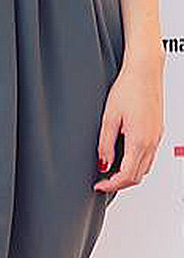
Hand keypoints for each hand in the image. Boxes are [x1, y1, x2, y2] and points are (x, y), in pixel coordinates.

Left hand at [94, 60, 161, 193]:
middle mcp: (152, 141)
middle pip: (138, 176)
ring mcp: (157, 137)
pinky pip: (149, 156)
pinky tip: (124, 158)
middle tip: (102, 182)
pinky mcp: (158, 132)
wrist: (145, 72)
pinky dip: (137, 163)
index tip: (99, 185)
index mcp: (139, 140)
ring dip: (129, 174)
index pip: (127, 175)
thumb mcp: (109, 118)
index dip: (111, 185)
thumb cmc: (128, 88)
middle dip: (119, 183)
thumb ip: (105, 144)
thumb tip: (103, 164)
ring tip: (111, 172)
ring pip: (145, 168)